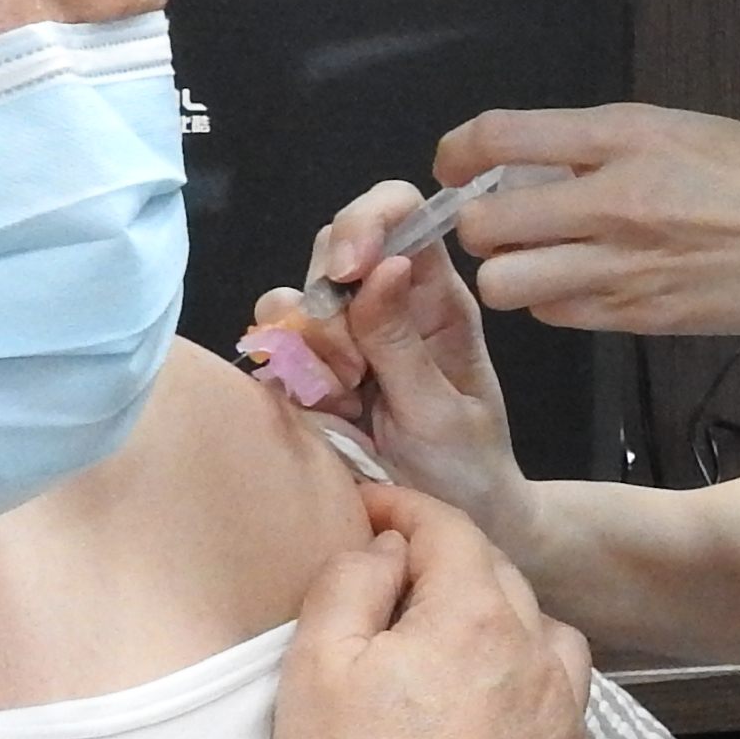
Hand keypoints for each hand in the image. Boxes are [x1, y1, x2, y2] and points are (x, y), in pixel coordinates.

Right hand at [251, 184, 536, 555]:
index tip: (348, 269)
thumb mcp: (443, 411)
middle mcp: (387, 303)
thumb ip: (403, 344)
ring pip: (294, 299)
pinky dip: (288, 376)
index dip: (366, 220)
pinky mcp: (307, 371)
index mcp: (436, 297)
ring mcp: (344, 336)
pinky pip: (272, 347)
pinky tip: (324, 411)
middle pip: (332, 247)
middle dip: (330, 303)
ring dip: (310, 348)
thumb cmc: (466, 468)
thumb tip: (383, 266)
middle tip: (356, 371)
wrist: (443, 527)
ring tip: (348, 399)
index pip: (401, 211)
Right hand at [275, 485, 597, 738]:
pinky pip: (560, 705)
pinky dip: (527, 693)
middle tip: (396, 580)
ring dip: (501, 626)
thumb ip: (351, 584)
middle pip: (499, 579)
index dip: (404, 509)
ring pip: (544, 638)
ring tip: (453, 649)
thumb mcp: (317, 667)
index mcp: (476, 614)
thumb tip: (387, 549)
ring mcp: (569, 715)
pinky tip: (490, 720)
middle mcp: (540, 652)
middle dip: (448, 567)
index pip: (448, 529)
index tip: (369, 509)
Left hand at [436, 104, 739, 364]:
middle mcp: (613, 203)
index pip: (496, 138)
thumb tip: (530, 158)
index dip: (459, 151)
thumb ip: (602, 142)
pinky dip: (556, 301)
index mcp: (625, 138)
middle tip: (506, 216)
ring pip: (508, 285)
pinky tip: (588, 281)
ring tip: (542, 255)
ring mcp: (624, 269)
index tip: (460, 161)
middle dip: (481, 222)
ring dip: (512, 270)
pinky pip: (557, 316)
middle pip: (485, 227)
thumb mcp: (681, 127)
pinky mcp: (639, 317)